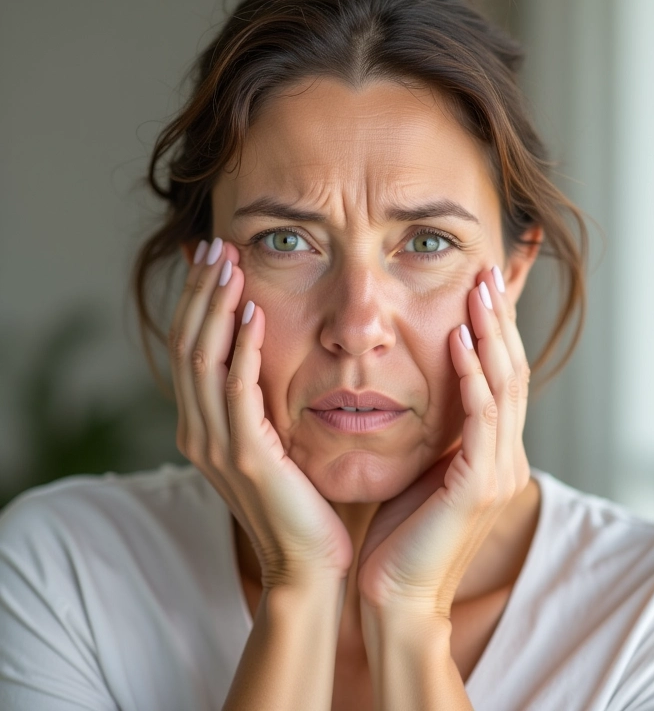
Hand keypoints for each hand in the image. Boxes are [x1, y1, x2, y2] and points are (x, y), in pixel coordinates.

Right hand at [168, 237, 352, 588]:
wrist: (309, 564)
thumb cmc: (301, 500)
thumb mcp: (272, 441)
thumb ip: (262, 399)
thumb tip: (269, 351)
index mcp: (203, 426)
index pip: (190, 348)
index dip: (198, 301)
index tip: (216, 258)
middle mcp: (198, 431)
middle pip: (188, 344)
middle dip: (202, 291)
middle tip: (218, 245)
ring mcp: (216, 445)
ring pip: (203, 360)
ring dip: (217, 308)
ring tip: (231, 263)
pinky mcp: (245, 456)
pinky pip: (238, 391)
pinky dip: (242, 350)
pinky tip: (255, 315)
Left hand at [356, 266, 530, 616]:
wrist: (397, 597)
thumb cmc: (402, 535)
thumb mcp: (425, 469)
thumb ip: (438, 432)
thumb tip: (427, 390)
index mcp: (492, 452)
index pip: (500, 377)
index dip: (495, 330)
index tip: (482, 286)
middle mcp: (505, 455)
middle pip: (511, 371)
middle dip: (501, 318)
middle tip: (490, 270)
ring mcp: (498, 470)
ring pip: (504, 386)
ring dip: (493, 333)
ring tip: (481, 288)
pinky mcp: (479, 485)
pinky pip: (481, 418)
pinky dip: (473, 375)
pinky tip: (460, 339)